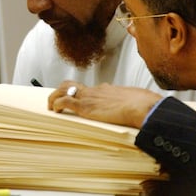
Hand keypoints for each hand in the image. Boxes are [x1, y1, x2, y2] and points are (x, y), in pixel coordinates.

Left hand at [48, 80, 162, 128]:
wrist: (142, 106)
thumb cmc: (143, 104)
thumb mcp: (136, 99)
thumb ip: (131, 100)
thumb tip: (140, 101)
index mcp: (107, 89)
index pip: (90, 88)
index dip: (81, 93)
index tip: (79, 98)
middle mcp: (95, 90)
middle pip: (72, 84)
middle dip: (62, 90)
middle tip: (57, 100)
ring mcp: (89, 97)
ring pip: (63, 89)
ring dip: (54, 96)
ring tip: (51, 106)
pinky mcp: (85, 106)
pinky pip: (64, 101)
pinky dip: (56, 104)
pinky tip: (55, 111)